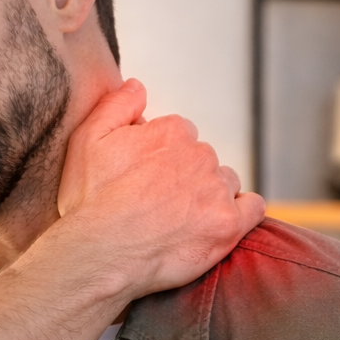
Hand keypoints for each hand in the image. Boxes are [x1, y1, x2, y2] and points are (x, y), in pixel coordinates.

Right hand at [56, 79, 264, 299]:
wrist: (98, 253)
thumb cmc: (89, 202)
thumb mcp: (87, 139)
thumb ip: (117, 105)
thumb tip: (138, 86)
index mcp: (172, 131)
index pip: (180, 135)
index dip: (162, 157)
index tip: (146, 179)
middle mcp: (200, 155)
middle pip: (204, 160)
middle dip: (186, 177)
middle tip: (160, 204)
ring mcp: (216, 191)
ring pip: (225, 183)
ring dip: (211, 195)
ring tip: (182, 219)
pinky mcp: (227, 225)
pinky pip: (252, 209)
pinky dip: (242, 214)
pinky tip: (220, 223)